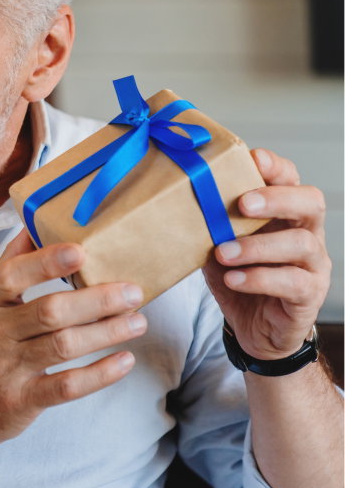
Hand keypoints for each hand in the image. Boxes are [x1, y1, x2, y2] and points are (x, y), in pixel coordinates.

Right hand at [0, 230, 144, 451]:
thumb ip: (8, 266)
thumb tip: (33, 222)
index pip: (12, 276)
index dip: (46, 262)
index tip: (81, 251)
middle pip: (49, 311)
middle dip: (96, 300)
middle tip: (133, 292)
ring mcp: (6, 369)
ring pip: (63, 346)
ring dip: (106, 333)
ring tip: (137, 321)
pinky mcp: (21, 401)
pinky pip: (66, 386)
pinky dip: (99, 374)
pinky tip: (124, 361)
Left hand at [204, 148, 329, 359]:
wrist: (254, 330)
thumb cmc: (238, 279)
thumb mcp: (218, 248)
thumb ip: (209, 226)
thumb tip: (174, 201)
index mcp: (284, 215)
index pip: (291, 179)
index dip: (276, 167)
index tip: (253, 158)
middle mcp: (306, 234)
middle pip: (310, 202)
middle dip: (276, 198)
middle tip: (242, 204)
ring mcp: (313, 265)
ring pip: (301, 243)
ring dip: (257, 245)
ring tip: (223, 252)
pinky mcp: (309, 294)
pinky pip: (293, 281)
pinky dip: (259, 278)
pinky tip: (233, 279)